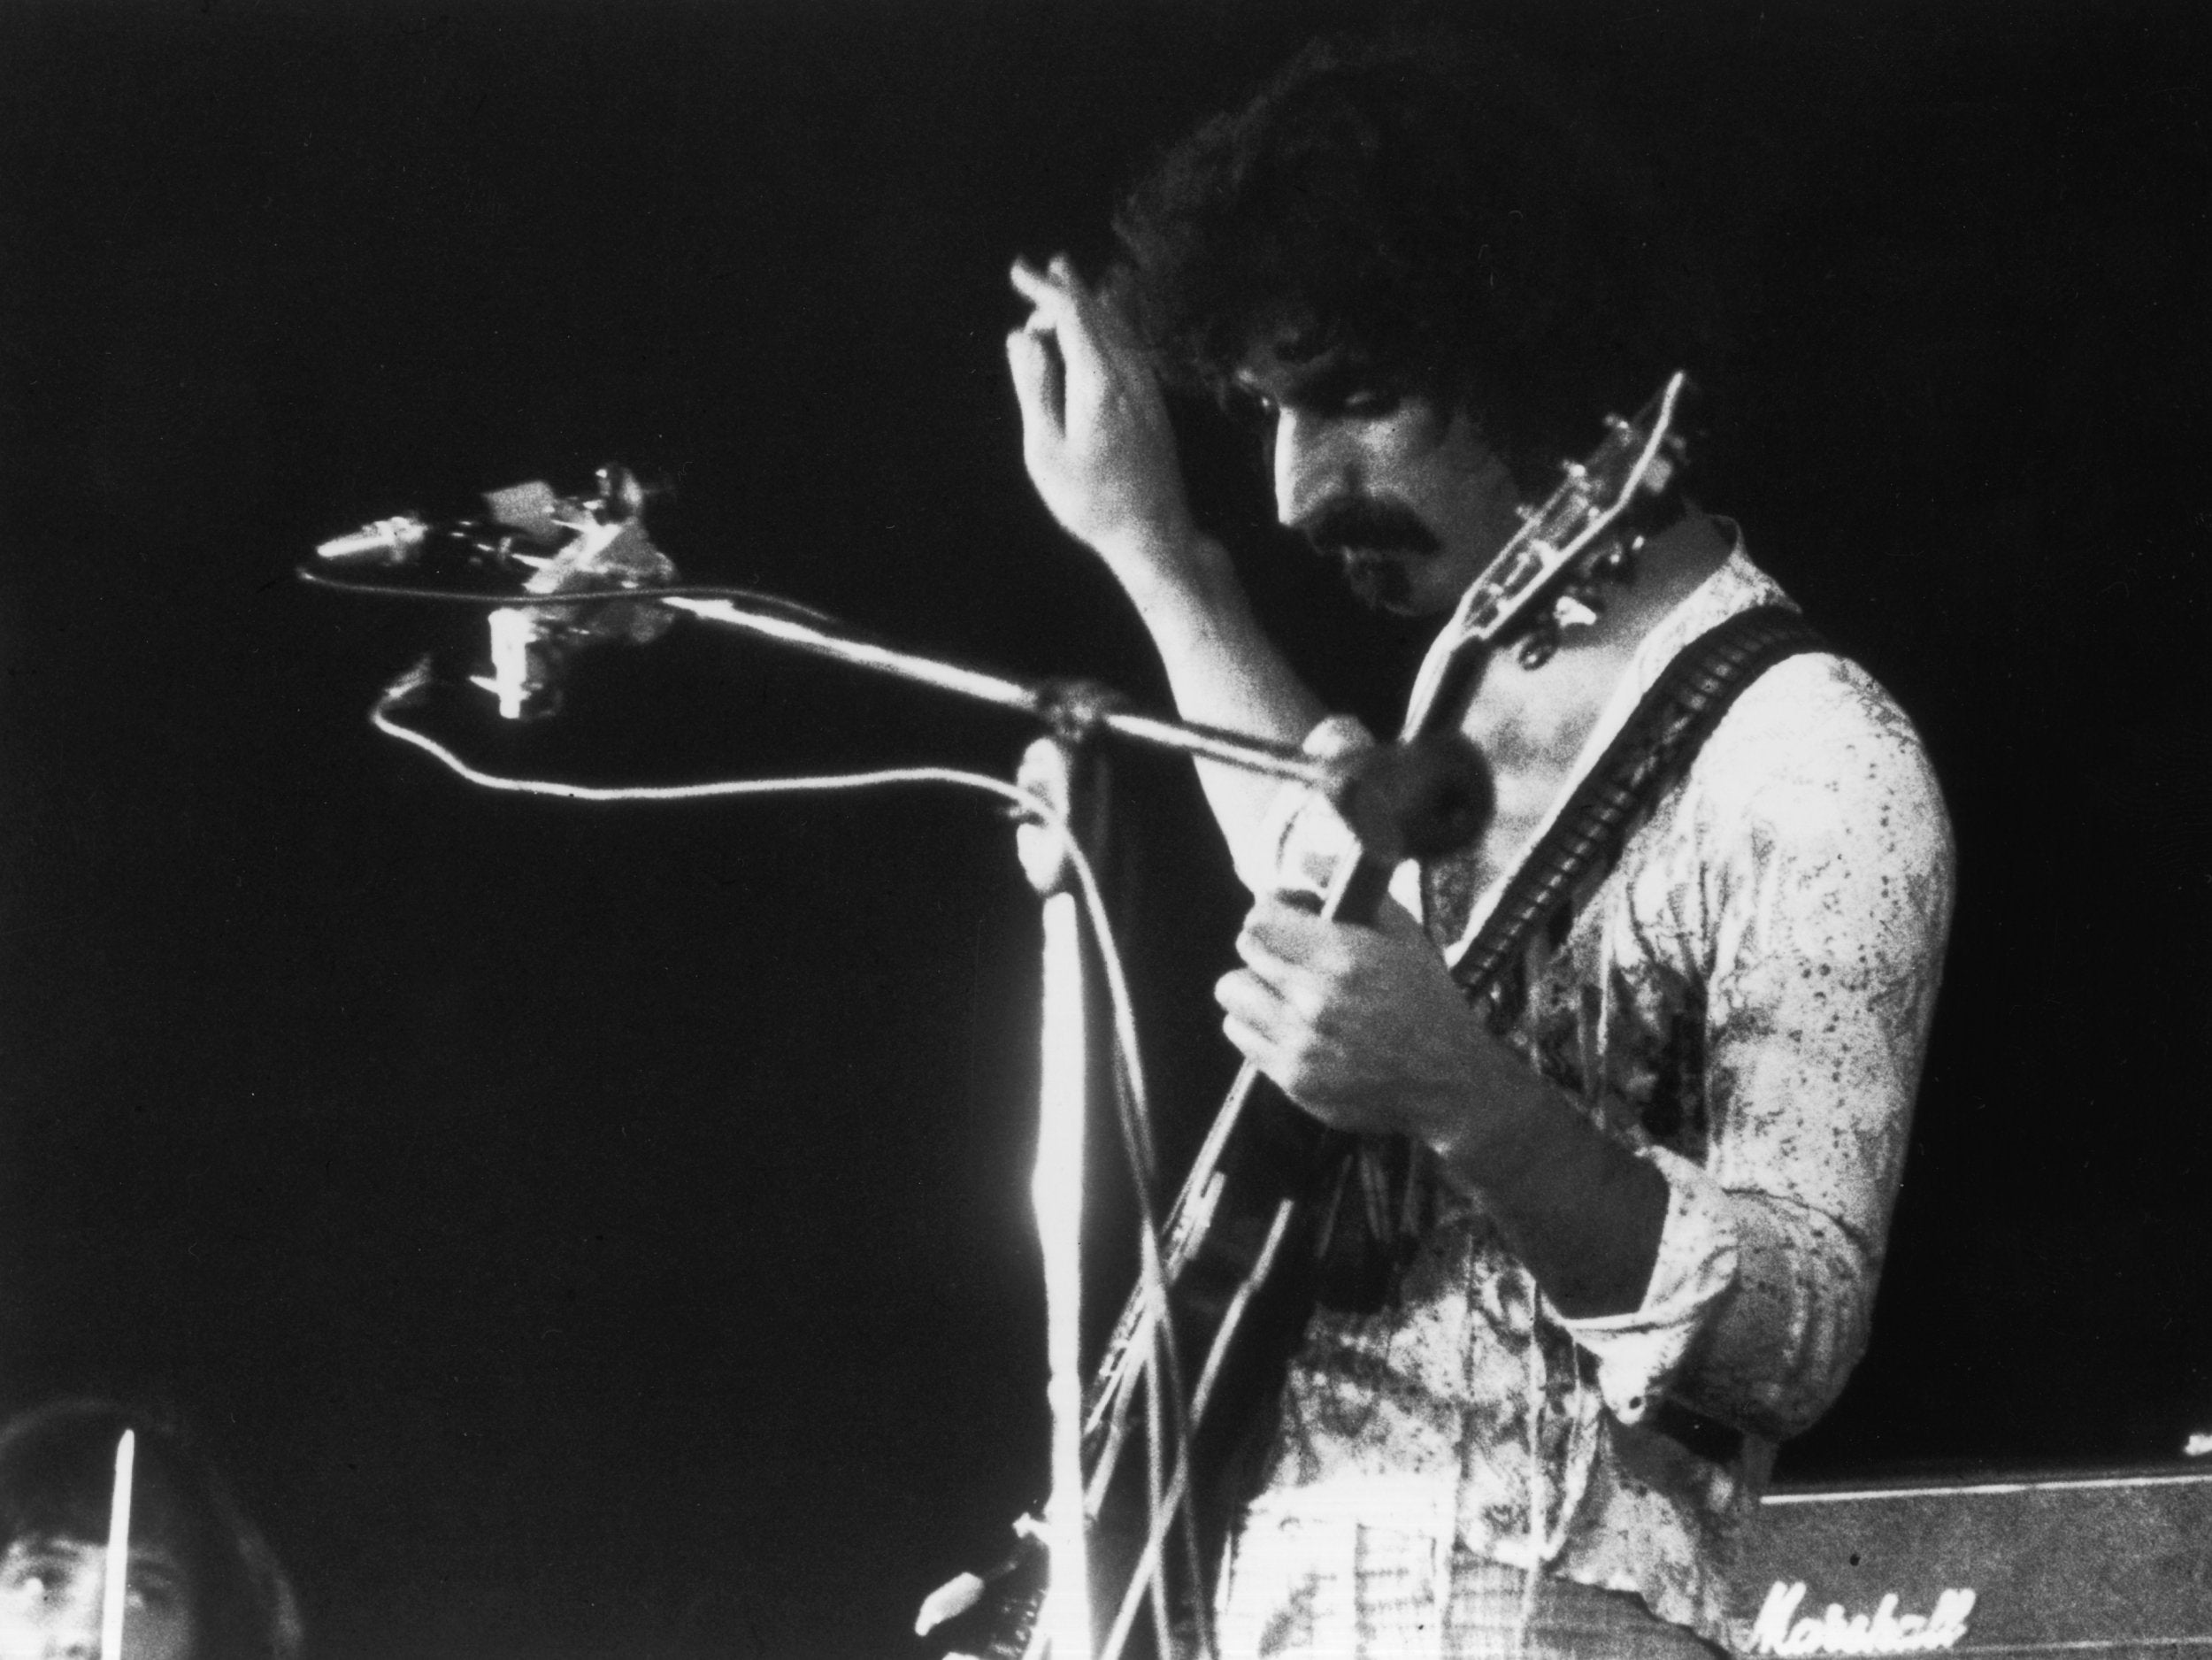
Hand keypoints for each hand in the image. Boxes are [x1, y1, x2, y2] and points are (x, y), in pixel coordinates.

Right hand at [1006, 256, 1198, 585]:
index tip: (1018, 271)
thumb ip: (1034, 387)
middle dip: (1066, 287)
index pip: (1073, 314)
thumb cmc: (1092, 501)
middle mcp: (1129, 375)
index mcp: (1098, 382)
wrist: (1154, 533)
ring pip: (1117, 327)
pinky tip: (1101, 327)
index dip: (1045, 288)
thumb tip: (1021, 338)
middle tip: (1038, 269)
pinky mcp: (1154, 402)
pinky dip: (1107, 326)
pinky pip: (1129, 346)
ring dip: (1088, 304)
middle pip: (1097, 313)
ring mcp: (1147, 388)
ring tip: (1065, 284)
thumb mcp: (1046, 450)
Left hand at [1215, 895, 1500, 1148]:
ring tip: (1284, 992)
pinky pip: (1240, 1036)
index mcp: (1344, 959)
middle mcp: (1316, 1002)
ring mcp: (1301, 1045)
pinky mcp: (1293, 1080)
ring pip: (1232, 993)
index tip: (1287, 916)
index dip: (1272, 910)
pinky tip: (1289, 1024)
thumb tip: (1306, 859)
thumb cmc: (1430, 1004)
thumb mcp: (1406, 934)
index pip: (1261, 919)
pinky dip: (1257, 1025)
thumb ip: (1355, 890)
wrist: (1450, 1083)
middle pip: (1245, 950)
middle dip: (1267, 944)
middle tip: (1292, 954)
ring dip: (1254, 986)